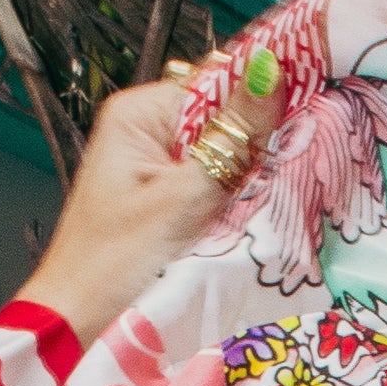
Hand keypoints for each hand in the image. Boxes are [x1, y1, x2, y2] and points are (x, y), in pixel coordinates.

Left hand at [21, 51, 282, 340]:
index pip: (221, 81)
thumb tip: (272, 68)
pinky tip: (228, 218)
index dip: (263, 100)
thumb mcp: (186, 195)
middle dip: (253, 145)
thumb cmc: (115, 260)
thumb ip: (235, 135)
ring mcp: (154, 156)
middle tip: (262, 181)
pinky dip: (229, 196)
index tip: (305, 116)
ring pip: (224, 149)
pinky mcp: (163, 188)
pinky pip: (213, 177)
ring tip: (239, 207)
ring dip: (243, 175)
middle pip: (225, 114)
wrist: (80, 316)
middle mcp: (145, 124)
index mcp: (139, 110)